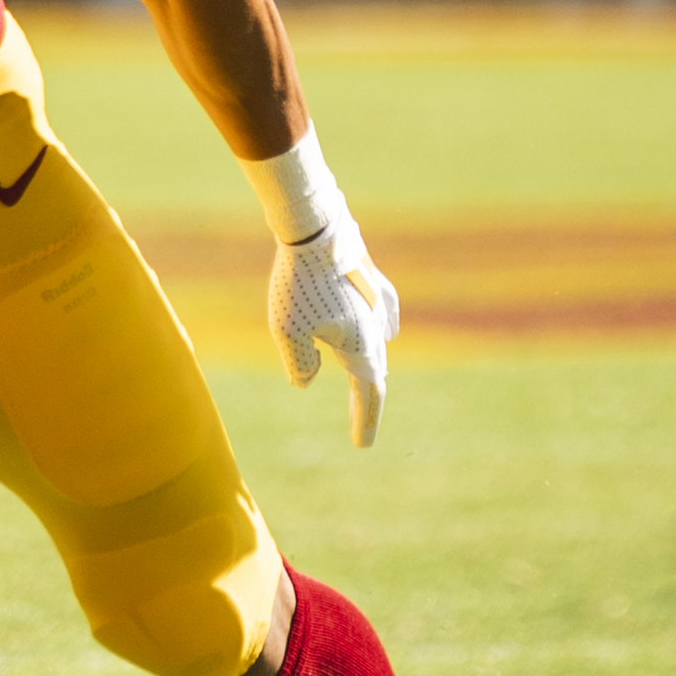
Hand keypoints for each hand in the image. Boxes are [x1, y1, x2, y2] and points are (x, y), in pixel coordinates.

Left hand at [268, 214, 400, 447]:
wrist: (315, 231)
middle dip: (366, 401)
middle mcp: (375, 327)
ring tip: (368, 386)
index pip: (367, 392)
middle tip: (359, 427)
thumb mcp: (287, 330)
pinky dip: (384, 332)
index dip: (364, 420)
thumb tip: (305, 382)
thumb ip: (299, 362)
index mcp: (359, 345)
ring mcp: (377, 303)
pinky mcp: (373, 282)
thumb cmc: (298, 283)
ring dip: (374, 368)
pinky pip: (386, 315)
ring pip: (380, 344)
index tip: (361, 444)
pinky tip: (388, 332)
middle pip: (374, 372)